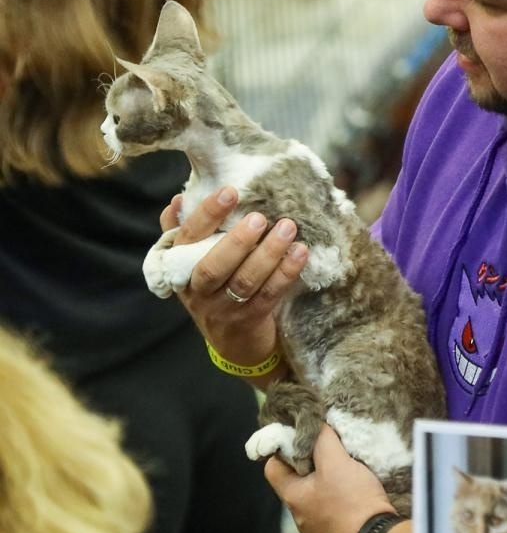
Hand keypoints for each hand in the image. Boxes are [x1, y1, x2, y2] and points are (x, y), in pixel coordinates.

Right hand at [161, 187, 307, 378]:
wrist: (233, 341)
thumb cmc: (214, 287)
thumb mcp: (192, 262)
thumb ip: (184, 230)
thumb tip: (178, 200)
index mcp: (180, 268)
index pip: (188, 238)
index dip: (206, 214)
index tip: (229, 191)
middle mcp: (198, 291)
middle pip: (213, 267)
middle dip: (237, 240)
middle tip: (260, 217)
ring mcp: (224, 308)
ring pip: (244, 281)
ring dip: (268, 253)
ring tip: (288, 227)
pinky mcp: (250, 320)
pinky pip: (269, 295)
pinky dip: (286, 273)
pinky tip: (301, 253)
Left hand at [265, 424, 400, 532]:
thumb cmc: (352, 502)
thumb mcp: (336, 462)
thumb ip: (322, 441)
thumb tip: (315, 426)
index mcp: (292, 498)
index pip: (272, 467)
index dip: (284, 449)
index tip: (304, 439)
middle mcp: (300, 518)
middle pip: (297, 483)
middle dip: (312, 465)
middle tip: (331, 452)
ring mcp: (317, 532)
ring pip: (316, 499)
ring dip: (328, 485)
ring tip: (348, 473)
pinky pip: (332, 514)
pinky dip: (340, 502)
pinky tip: (357, 497)